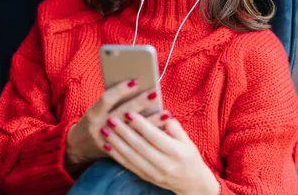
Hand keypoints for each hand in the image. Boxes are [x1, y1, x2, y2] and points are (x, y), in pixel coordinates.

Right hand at [65, 80, 164, 168]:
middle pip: (122, 114)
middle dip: (140, 103)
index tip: (135, 81)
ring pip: (132, 132)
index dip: (120, 90)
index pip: (106, 99)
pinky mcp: (117, 153)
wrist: (79, 146)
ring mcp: (107, 141)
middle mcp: (99, 127)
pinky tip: (163, 133)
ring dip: (151, 123)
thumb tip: (136, 86)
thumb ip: (112, 102)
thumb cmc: (94, 121)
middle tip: (156, 93)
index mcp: (93, 113)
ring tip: (167, 114)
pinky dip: (149, 139)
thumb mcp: (97, 109)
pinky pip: (135, 146)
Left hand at [101, 112, 219, 194]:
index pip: (155, 137)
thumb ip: (175, 127)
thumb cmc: (188, 157)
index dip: (141, 125)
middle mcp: (165, 165)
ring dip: (116, 143)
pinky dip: (116, 155)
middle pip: (140, 147)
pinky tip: (107, 145)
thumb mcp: (188, 141)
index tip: (129, 113)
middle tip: (111, 119)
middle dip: (124, 132)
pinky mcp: (146, 177)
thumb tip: (163, 113)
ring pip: (131, 157)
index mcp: (176, 153)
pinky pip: (128, 166)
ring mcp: (154, 173)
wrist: (192, 184)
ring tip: (105, 130)